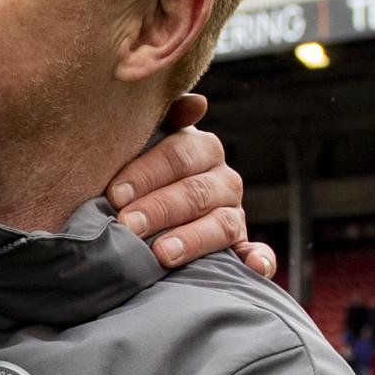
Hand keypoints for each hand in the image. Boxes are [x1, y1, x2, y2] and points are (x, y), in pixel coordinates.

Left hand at [108, 95, 275, 280]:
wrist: (146, 211)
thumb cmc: (137, 178)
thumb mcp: (143, 145)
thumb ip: (163, 119)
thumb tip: (196, 104)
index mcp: (201, 150)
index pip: (178, 155)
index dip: (147, 173)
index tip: (115, 195)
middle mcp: (223, 180)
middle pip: (196, 192)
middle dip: (160, 209)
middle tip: (128, 225)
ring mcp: (232, 214)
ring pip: (221, 224)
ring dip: (193, 239)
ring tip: (162, 254)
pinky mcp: (238, 246)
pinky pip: (254, 252)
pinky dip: (259, 259)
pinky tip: (255, 269)